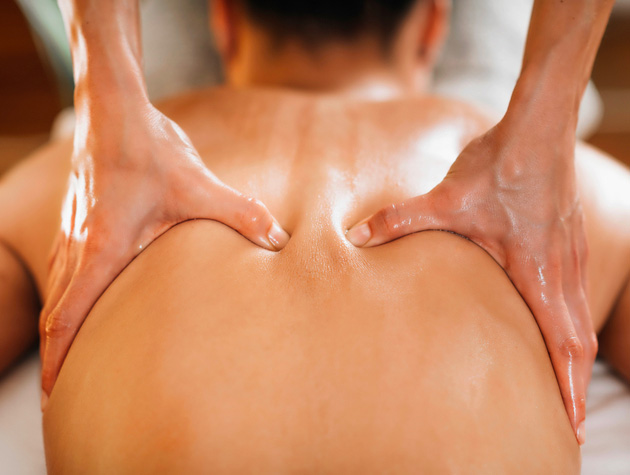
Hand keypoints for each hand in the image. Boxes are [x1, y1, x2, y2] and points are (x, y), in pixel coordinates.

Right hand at [40, 101, 288, 406]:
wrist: (113, 111)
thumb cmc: (150, 149)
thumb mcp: (199, 185)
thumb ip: (241, 214)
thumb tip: (279, 240)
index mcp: (101, 248)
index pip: (68, 316)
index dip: (58, 359)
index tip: (54, 395)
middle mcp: (78, 247)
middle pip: (56, 315)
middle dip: (56, 357)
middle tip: (61, 395)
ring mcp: (73, 234)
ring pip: (58, 294)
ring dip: (60, 330)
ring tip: (70, 361)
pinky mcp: (78, 223)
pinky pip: (65, 272)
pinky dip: (67, 300)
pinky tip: (86, 305)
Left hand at [346, 118, 595, 443]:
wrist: (537, 127)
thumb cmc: (499, 165)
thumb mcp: (446, 199)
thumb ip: (400, 220)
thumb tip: (356, 235)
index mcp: (538, 270)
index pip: (561, 342)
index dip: (567, 387)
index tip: (570, 426)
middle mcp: (560, 269)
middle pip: (578, 341)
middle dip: (575, 385)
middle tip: (569, 426)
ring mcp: (569, 255)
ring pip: (578, 318)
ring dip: (573, 356)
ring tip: (564, 386)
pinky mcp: (566, 240)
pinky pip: (573, 294)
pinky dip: (570, 324)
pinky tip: (553, 326)